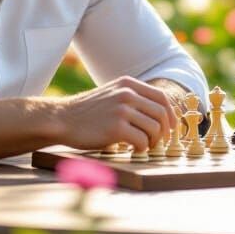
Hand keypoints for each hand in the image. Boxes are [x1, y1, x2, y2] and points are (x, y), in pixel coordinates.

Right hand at [54, 76, 178, 152]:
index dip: (170, 114)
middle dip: (164, 130)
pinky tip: (133, 149)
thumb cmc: (88, 112)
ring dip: (152, 141)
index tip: (171, 127)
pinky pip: (141, 140)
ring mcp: (122, 110)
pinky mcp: (116, 128)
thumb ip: (131, 98)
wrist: (63, 119)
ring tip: (143, 145)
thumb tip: (158, 113)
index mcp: (128, 84)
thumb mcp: (111, 94)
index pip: (161, 97)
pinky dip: (142, 148)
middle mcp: (127, 94)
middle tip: (157, 141)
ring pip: (154, 128)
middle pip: (161, 113)